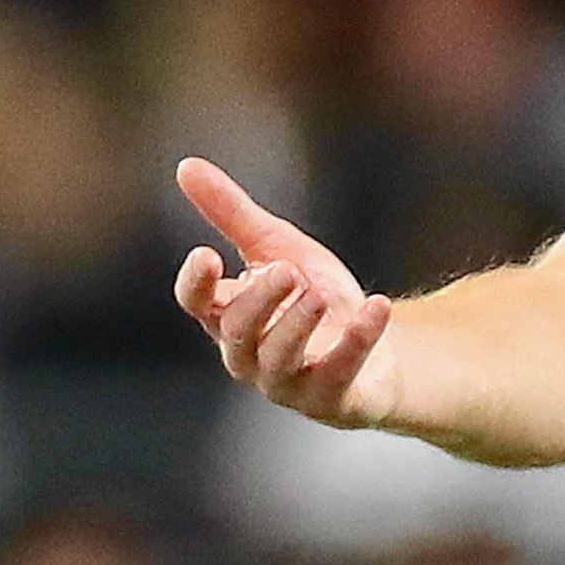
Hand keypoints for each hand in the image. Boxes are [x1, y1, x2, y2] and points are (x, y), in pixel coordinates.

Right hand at [171, 157, 401, 429]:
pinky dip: (358, 339)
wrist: (378, 351)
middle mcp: (249, 356)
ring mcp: (289, 383)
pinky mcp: (334, 398)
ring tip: (317, 293)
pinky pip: (340, 372)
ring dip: (296, 325)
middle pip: (239, 332)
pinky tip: (377, 305)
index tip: (207, 255)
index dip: (197, 284)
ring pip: (279, 360)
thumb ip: (233, 214)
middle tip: (287, 270)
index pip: (197, 304)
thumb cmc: (314, 299)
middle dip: (259, 301)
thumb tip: (186, 165)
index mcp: (229, 319)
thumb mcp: (278, 248)